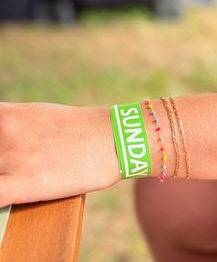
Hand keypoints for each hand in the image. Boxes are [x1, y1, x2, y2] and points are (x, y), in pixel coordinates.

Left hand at [0, 103, 119, 206]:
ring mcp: (13, 157)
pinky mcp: (25, 184)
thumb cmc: (77, 127)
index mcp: (6, 114)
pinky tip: (4, 196)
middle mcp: (4, 132)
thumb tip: (0, 132)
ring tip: (11, 174)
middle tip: (6, 164)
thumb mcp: (39, 115)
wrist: (111, 138)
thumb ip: (10, 123)